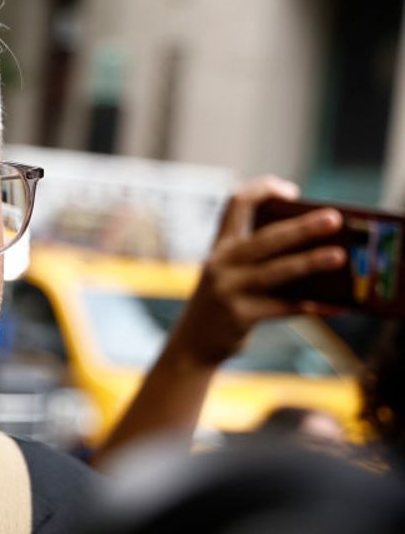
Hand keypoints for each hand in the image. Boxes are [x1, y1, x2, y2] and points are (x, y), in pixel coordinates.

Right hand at [172, 175, 344, 365]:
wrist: (193, 343)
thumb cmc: (224, 302)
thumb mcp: (230, 272)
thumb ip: (260, 257)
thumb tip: (318, 247)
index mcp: (220, 245)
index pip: (236, 204)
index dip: (263, 190)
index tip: (292, 191)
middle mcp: (220, 263)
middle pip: (265, 238)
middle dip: (301, 227)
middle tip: (333, 219)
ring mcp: (228, 290)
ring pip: (276, 271)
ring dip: (310, 262)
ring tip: (339, 256)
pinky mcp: (240, 316)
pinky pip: (283, 307)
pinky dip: (312, 306)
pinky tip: (336, 306)